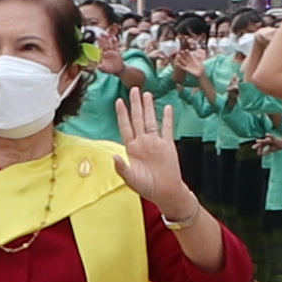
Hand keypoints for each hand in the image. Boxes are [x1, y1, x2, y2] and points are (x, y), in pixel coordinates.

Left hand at [112, 85, 187, 207]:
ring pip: (151, 120)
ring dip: (149, 108)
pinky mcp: (168, 145)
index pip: (125, 127)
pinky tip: (167, 108)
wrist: (165, 192)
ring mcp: (155, 142)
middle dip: (135, 104)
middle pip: (138, 119)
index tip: (119, 101)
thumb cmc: (146, 187)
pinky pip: (167, 128)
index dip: (122, 114)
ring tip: (147, 94)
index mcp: (132, 148)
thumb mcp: (130, 179)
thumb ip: (121, 168)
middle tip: (133, 89)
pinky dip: (167, 118)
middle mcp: (143, 142)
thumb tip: (113, 156)